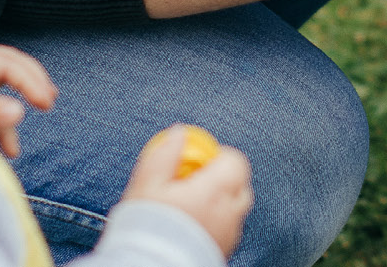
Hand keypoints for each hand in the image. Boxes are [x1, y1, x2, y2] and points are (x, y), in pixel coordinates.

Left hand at [0, 45, 55, 157]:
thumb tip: (19, 112)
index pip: (5, 63)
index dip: (29, 80)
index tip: (44, 103)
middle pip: (7, 66)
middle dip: (31, 80)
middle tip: (48, 100)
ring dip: (14, 108)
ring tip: (31, 121)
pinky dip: (1, 128)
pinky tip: (7, 148)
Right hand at [122, 125, 253, 257]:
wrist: (148, 265)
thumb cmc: (146, 226)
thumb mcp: (146, 184)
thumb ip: (165, 154)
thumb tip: (179, 132)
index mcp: (214, 191)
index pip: (236, 162)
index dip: (220, 156)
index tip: (199, 161)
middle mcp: (228, 213)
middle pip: (241, 185)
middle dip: (224, 178)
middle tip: (196, 182)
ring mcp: (229, 235)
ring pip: (236, 209)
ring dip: (222, 202)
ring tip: (193, 206)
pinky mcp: (225, 251)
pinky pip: (229, 229)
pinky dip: (218, 222)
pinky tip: (194, 225)